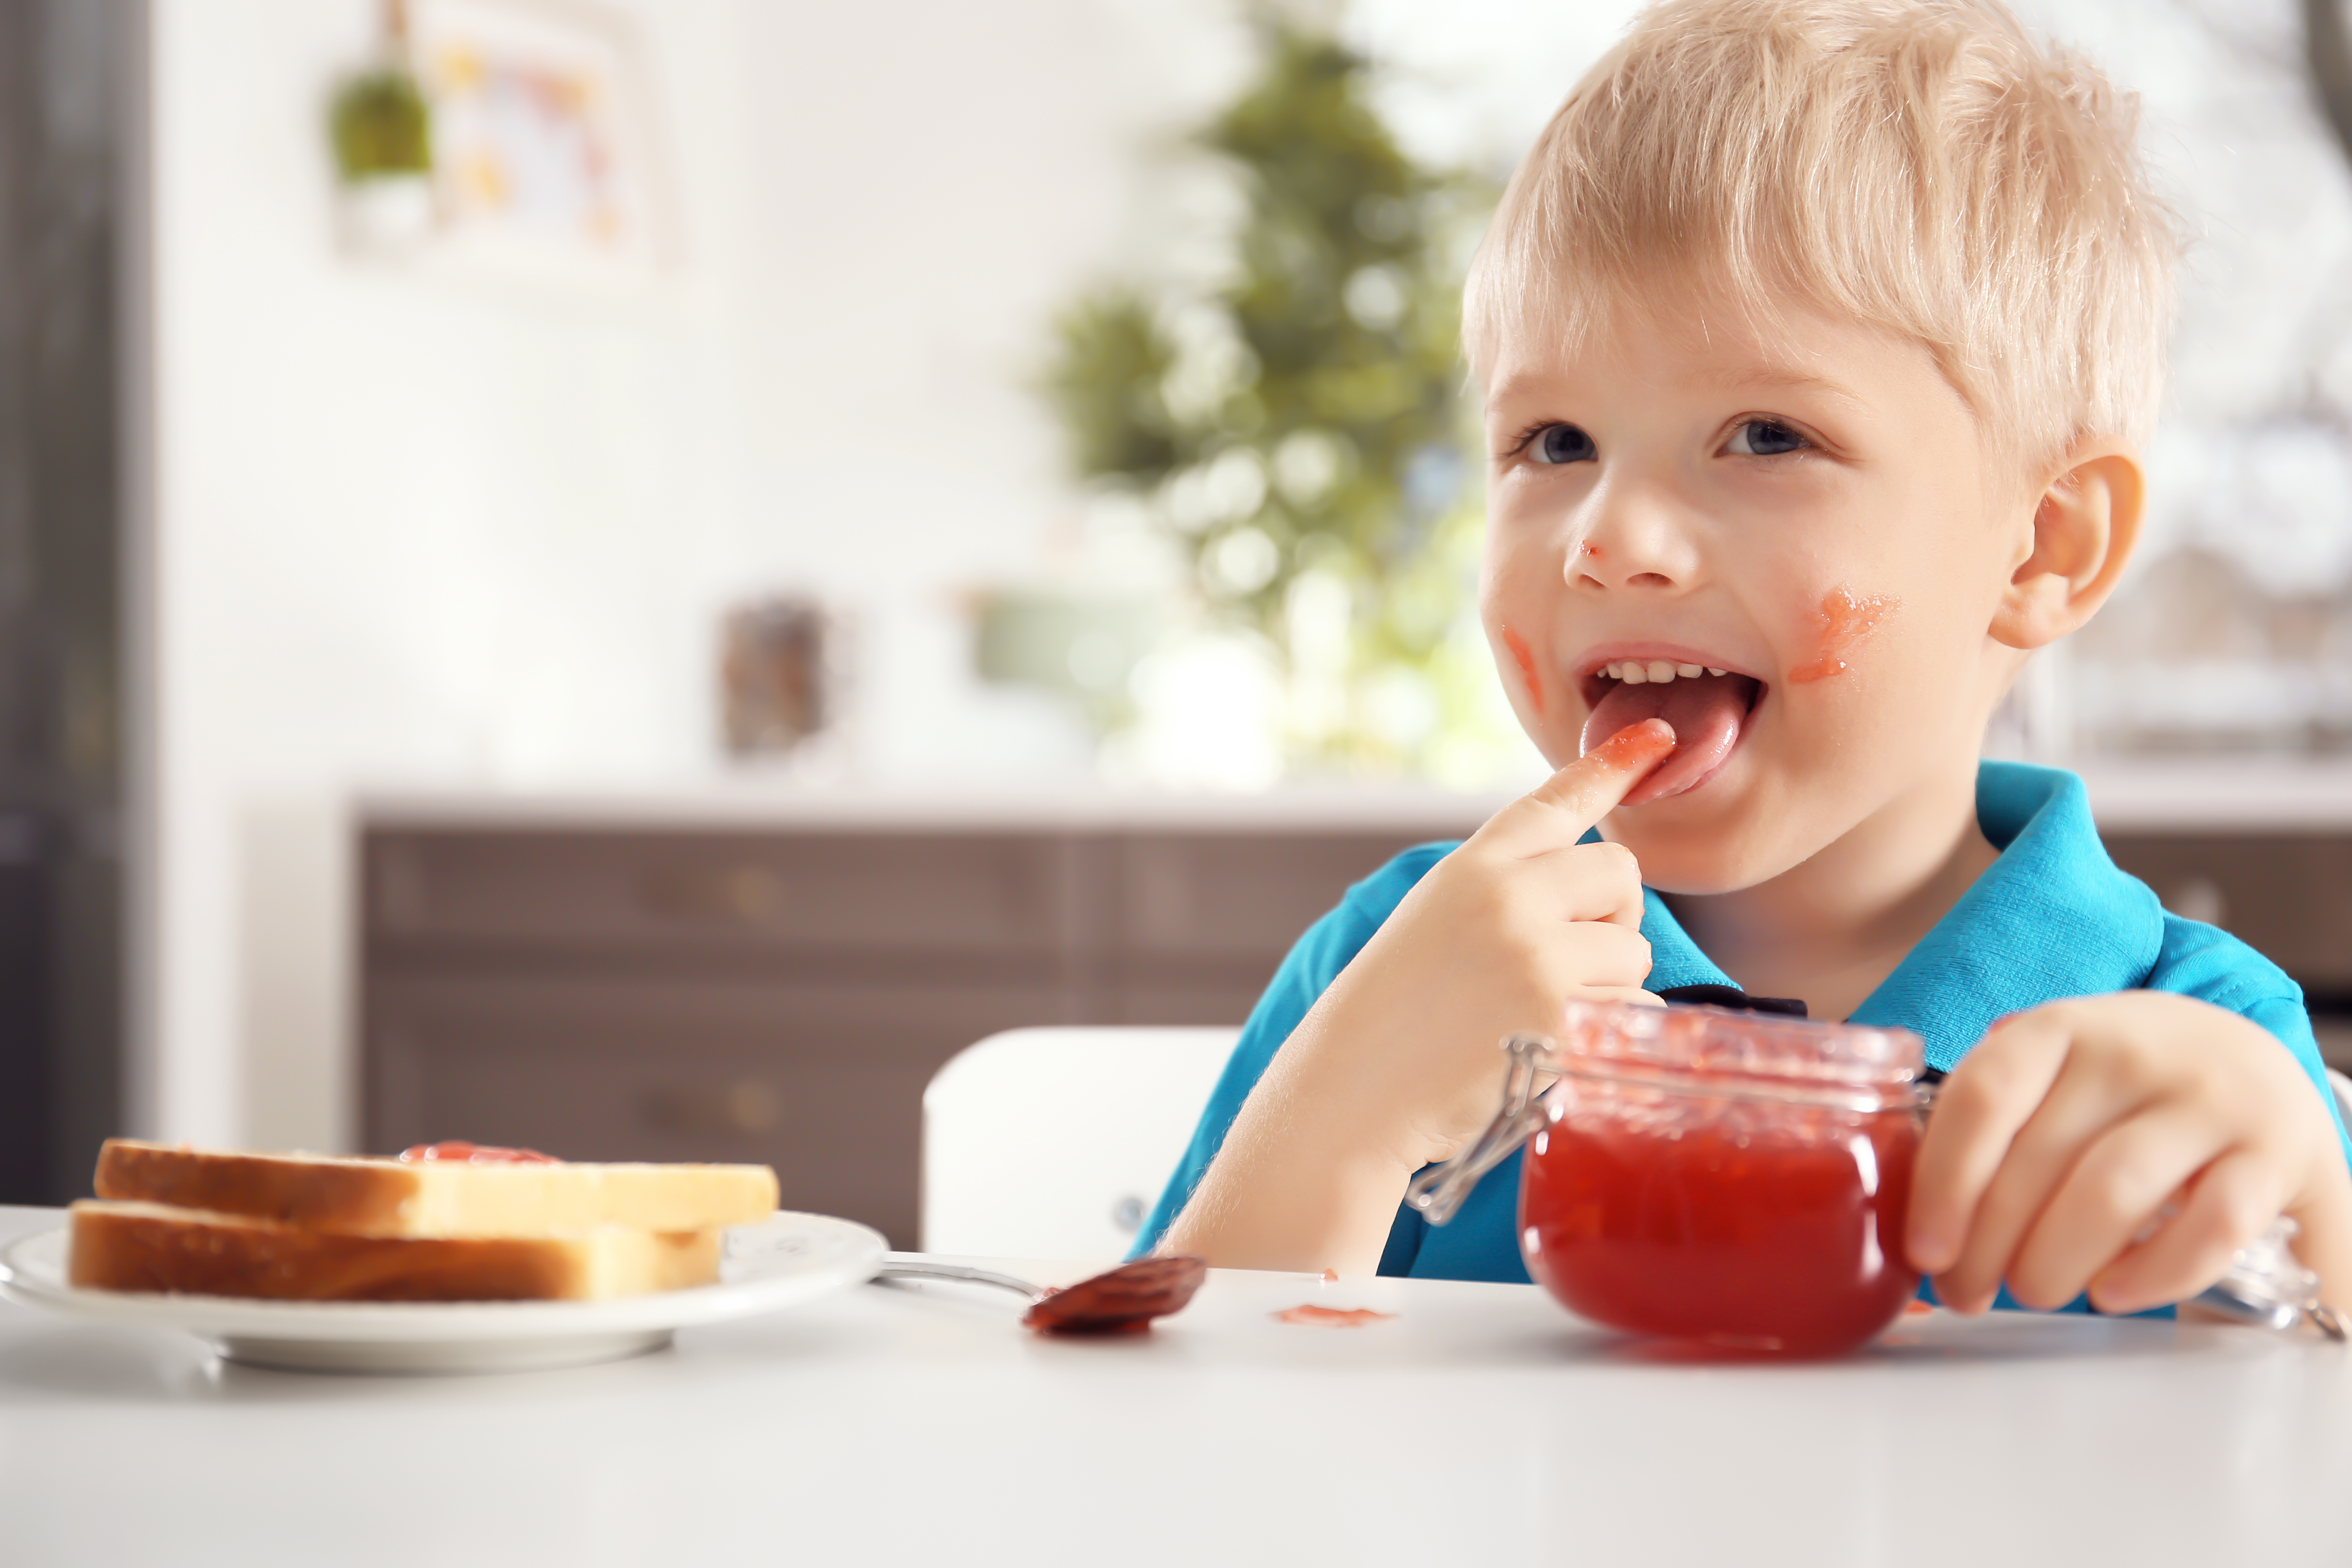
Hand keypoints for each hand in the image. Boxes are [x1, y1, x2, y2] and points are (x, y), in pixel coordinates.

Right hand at [1157, 718, 1676, 1272]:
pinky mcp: (1563, 1017)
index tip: (1657, 734)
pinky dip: (1609, 1033)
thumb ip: (1506, 888)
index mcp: (1472, 866)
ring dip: (1607, 984)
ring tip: (1536, 1014)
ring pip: (1634, 950)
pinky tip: (1552, 1048)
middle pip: (1619, 873)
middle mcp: (1510, 897)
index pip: (1557, 802)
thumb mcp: (1436, 921)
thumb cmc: (1392, 1017)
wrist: (1351, 1095)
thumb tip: (1605, 881)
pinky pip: (1636, 1011)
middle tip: (1566, 959)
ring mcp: (1539, 955)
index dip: (1612, 766)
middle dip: (1610, 915)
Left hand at [1906, 991, 2351, 1315]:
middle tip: (1964, 1290)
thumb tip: (1915, 1225)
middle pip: (2038, 1160)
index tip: (1924, 1249)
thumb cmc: (2125, 1088)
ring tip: (2030, 1291)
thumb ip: (1992, 1125)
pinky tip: (2111, 1293)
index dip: (1943, 1181)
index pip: (1983, 1098)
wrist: (2255, 1066)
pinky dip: (2154, 1273)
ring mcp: (2210, 1100)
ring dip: (2055, 1260)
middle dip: (1986, 1244)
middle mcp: (2135, 1052)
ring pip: (2111, 1191)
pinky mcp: (2276, 1153)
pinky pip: (2210, 1225)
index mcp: (2062, 1030)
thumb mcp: (2054, 1076)